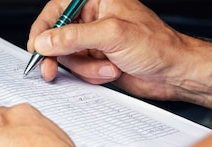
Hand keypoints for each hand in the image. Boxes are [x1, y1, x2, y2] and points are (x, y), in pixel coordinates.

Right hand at [27, 0, 211, 110]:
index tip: (36, 49)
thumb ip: (74, 36)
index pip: (57, 9)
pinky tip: (111, 72)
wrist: (174, 73)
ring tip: (108, 68)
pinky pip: (81, 69)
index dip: (43, 30)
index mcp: (98, 0)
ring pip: (69, 56)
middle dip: (62, 55)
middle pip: (58, 36)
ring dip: (86, 68)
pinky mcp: (99, 59)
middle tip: (52, 70)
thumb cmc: (156, 45)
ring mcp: (96, 41)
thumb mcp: (112, 35)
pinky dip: (92, 75)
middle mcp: (95, 19)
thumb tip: (45, 41)